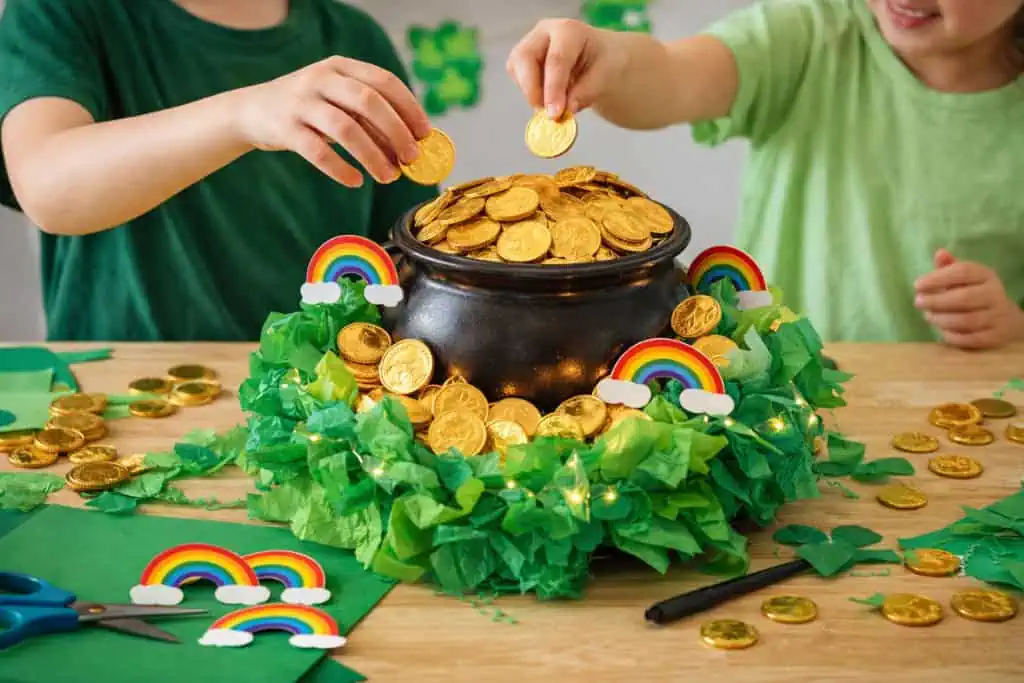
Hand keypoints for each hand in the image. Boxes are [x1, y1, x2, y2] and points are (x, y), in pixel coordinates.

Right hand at [235, 56, 431, 186]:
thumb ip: (368, 116)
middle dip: (396, 132)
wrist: (251, 110)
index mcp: (341, 66)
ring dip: (373, 155)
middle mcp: (321, 78)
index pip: (384, 81)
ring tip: (389, 177)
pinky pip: (318, 152)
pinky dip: (340, 169)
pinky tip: (356, 181)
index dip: (409, 107)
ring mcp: (301, 102)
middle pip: (368, 102)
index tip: (425, 133)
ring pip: (345, 128)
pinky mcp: (284, 128)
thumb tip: (409, 146)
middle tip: (412, 158)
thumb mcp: (337, 100)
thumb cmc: (308, 109)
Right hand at [507, 19, 627, 118]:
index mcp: (569, 30)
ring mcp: (530, 44)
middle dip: (532, 89)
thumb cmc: (604, 64)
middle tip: (547, 113)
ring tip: (554, 105)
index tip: (554, 114)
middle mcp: (544, 32)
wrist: (600, 59)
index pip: (556, 59)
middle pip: (524, 58)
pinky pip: (519, 80)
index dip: (553, 88)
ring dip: (532, 93)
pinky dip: (532, 94)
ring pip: (516, 70)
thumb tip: (566, 109)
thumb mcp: (604, 78)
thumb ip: (584, 93)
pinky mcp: (522, 61)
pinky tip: (549, 97)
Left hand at [915, 249, 1023, 349]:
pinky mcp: (995, 337)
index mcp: (986, 276)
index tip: (917, 285)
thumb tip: (939, 253)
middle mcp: (994, 294)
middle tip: (918, 302)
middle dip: (936, 301)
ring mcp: (997, 316)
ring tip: (928, 316)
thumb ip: (950, 267)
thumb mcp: (965, 278)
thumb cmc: (976, 294)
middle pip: (964, 298)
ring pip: (966, 320)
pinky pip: (970, 339)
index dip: (938, 277)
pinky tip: (941, 331)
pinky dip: (952, 336)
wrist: (1006, 319)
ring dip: (941, 320)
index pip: (963, 271)